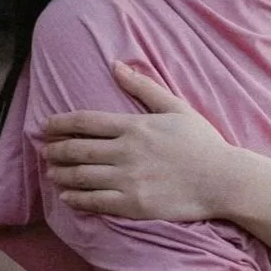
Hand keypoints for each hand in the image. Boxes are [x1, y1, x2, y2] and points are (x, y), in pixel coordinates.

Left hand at [40, 62, 270, 221]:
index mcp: (134, 125)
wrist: (223, 181)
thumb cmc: (202, 143)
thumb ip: (143, 87)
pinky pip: (94, 202)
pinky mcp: (133, 205)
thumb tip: (116, 65)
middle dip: (56, 151)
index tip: (47, 127)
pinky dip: (76, 199)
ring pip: (81, 176)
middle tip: (46, 152)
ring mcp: (128, 179)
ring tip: (52, 174)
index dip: (61, 123)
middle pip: (77, 149)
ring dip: (61, 175)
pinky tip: (68, 198)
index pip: (86, 121)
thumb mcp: (175, 107)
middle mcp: (126, 151)